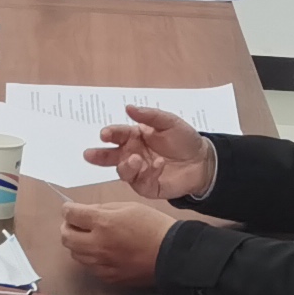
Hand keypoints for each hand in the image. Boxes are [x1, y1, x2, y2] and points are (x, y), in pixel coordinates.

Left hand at [57, 186, 180, 289]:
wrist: (172, 254)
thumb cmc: (153, 226)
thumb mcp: (129, 206)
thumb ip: (103, 208)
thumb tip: (86, 212)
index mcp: (103, 223)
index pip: (70, 215)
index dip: (68, 210)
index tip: (71, 209)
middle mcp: (97, 245)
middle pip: (65, 237)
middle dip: (68, 227)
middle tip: (78, 224)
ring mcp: (101, 264)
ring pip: (75, 254)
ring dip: (78, 244)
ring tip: (92, 238)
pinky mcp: (108, 277)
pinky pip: (90, 267)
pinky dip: (91, 258)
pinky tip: (104, 253)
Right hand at [88, 104, 217, 202]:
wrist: (203, 161)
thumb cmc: (184, 139)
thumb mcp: (169, 122)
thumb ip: (149, 115)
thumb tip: (128, 107)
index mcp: (134, 137)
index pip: (117, 134)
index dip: (109, 134)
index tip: (104, 134)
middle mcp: (132, 154)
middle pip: (110, 157)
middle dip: (99, 156)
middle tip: (89, 155)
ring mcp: (139, 172)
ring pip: (123, 172)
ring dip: (126, 166)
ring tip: (136, 159)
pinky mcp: (148, 187)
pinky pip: (141, 183)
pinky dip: (148, 174)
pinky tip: (158, 165)